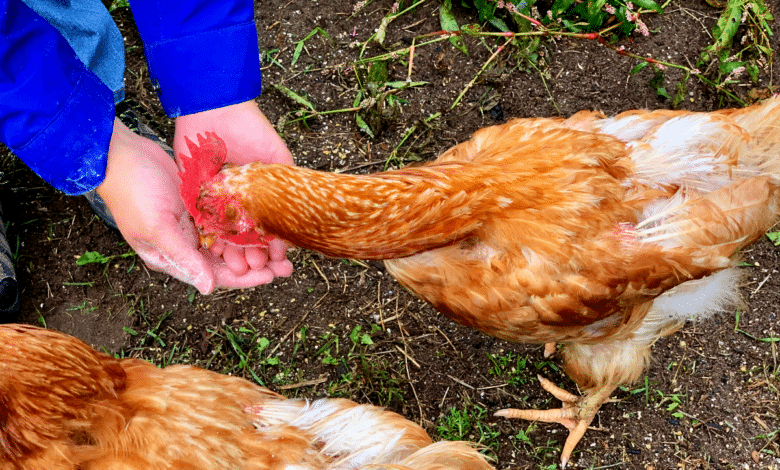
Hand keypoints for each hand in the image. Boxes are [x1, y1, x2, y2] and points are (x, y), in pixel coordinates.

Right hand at [96, 112, 289, 294]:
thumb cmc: (131, 193)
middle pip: (228, 261)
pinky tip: (265, 220)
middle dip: (257, 263)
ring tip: (281, 243)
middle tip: (287, 263)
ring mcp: (191, 224)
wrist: (118, 154)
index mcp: (172, 258)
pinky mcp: (197, 203)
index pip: (216, 276)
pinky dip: (244, 221)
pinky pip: (226, 218)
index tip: (274, 275)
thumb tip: (210, 288)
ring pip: (230, 241)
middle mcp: (184, 244)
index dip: (247, 278)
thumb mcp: (158, 228)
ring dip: (255, 243)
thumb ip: (185, 258)